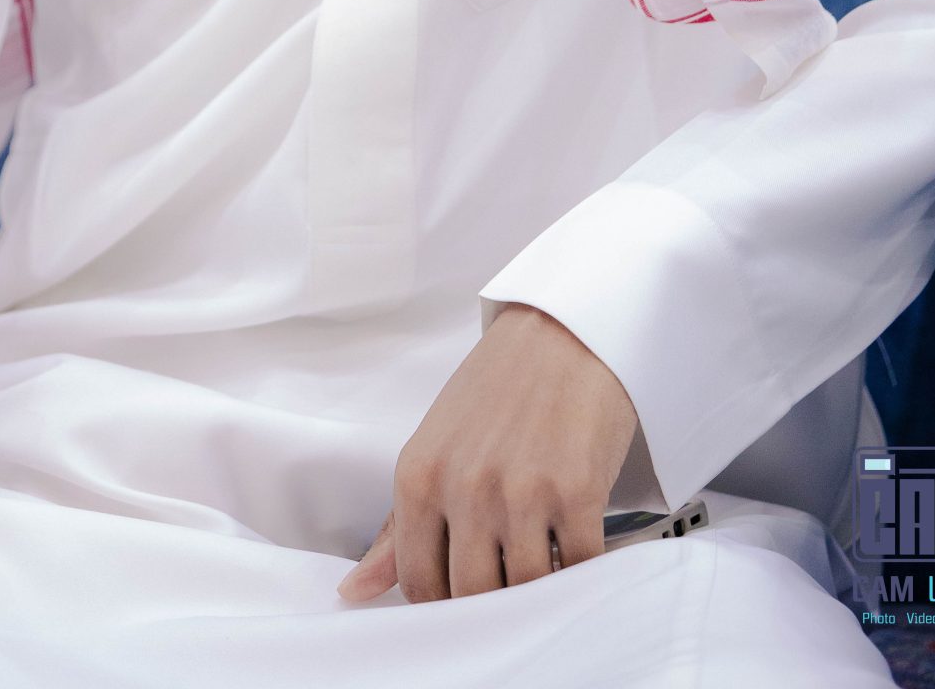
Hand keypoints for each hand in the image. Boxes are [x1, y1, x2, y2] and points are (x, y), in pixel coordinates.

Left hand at [338, 302, 637, 602]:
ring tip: (543, 552)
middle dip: (493, 601)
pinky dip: (581, 570)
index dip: (445, 603)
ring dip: (539, 587)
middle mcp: (464, 485)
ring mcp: (522, 490)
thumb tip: (352, 592)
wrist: (563, 330)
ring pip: (526, 591)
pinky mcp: (577, 490)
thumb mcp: (434, 448)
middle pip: (473, 597)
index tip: (466, 591)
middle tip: (510, 574)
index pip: (419, 585)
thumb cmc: (496, 390)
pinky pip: (579, 568)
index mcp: (418, 476)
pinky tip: (575, 543)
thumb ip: (396, 528)